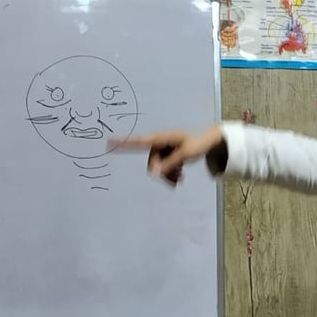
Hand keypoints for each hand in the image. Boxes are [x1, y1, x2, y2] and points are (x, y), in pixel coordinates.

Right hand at [110, 124, 225, 185]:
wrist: (209, 142)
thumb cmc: (197, 144)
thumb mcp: (184, 155)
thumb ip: (168, 165)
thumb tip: (153, 174)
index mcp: (161, 138)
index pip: (138, 141)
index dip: (123, 143)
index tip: (108, 142)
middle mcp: (159, 144)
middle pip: (152, 163)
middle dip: (163, 172)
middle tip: (179, 178)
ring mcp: (163, 151)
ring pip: (158, 169)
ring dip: (169, 176)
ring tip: (181, 178)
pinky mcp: (167, 156)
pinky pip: (163, 170)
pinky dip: (171, 175)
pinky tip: (181, 177)